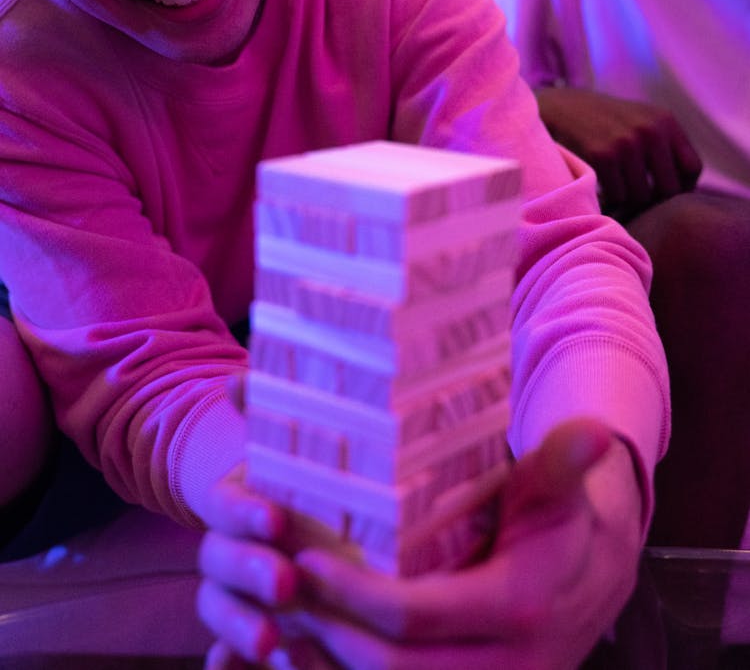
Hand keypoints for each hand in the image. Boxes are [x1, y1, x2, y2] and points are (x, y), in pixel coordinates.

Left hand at [198, 418, 643, 669]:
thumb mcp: (557, 487)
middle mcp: (506, 667)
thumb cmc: (557, 521)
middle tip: (280, 589)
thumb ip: (563, 461)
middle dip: (329, 634)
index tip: (307, 560)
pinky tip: (305, 659)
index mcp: (519, 608)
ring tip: (278, 627)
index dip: (357, 595)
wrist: (594, 578)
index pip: (419, 615)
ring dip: (328, 669)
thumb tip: (596, 429)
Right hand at [535, 86, 701, 217]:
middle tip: (637, 200)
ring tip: (617, 193)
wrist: (561, 108)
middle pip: (669, 188)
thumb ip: (666, 146)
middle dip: (654, 199)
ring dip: (629, 201)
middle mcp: (650, 130)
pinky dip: (610, 200)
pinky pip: (618, 196)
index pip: (692, 168)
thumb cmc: (604, 122)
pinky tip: (602, 190)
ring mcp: (626, 143)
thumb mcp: (641, 120)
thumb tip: (686, 188)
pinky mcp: (602, 155)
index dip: (681, 187)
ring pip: (642, 196)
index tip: (662, 192)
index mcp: (665, 121)